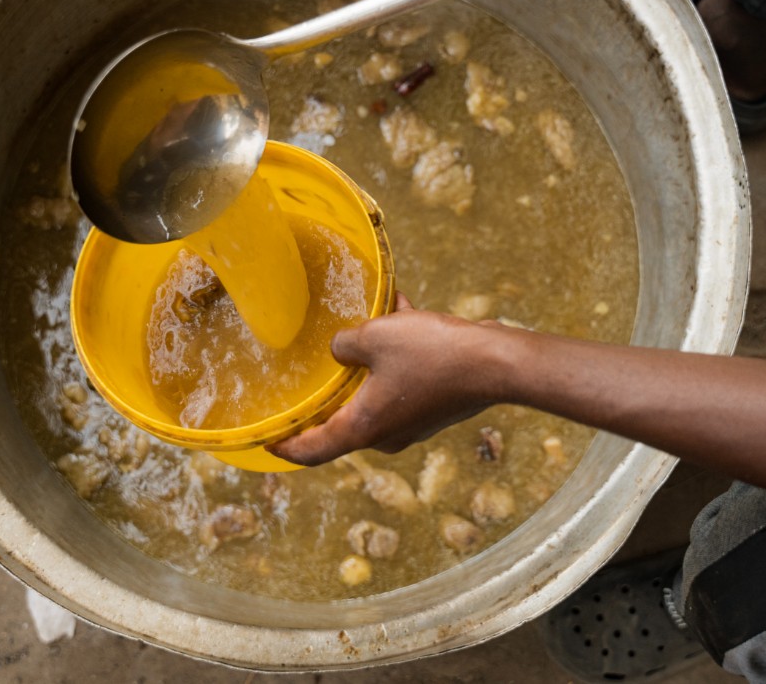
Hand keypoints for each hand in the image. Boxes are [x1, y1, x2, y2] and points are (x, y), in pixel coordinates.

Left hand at [268, 294, 509, 465]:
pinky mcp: (434, 408)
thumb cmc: (433, 354)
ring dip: (369, 363)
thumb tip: (342, 349)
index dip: (285, 448)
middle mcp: (386, 436)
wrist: (497, 363)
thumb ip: (346, 344)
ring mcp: (413, 425)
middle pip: (344, 421)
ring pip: (376, 394)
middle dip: (330, 395)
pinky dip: (397, 357)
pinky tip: (402, 313)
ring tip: (368, 322)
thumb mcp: (376, 336)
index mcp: (363, 429)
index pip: (312, 451)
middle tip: (312, 376)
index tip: (268, 443)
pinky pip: (403, 382)